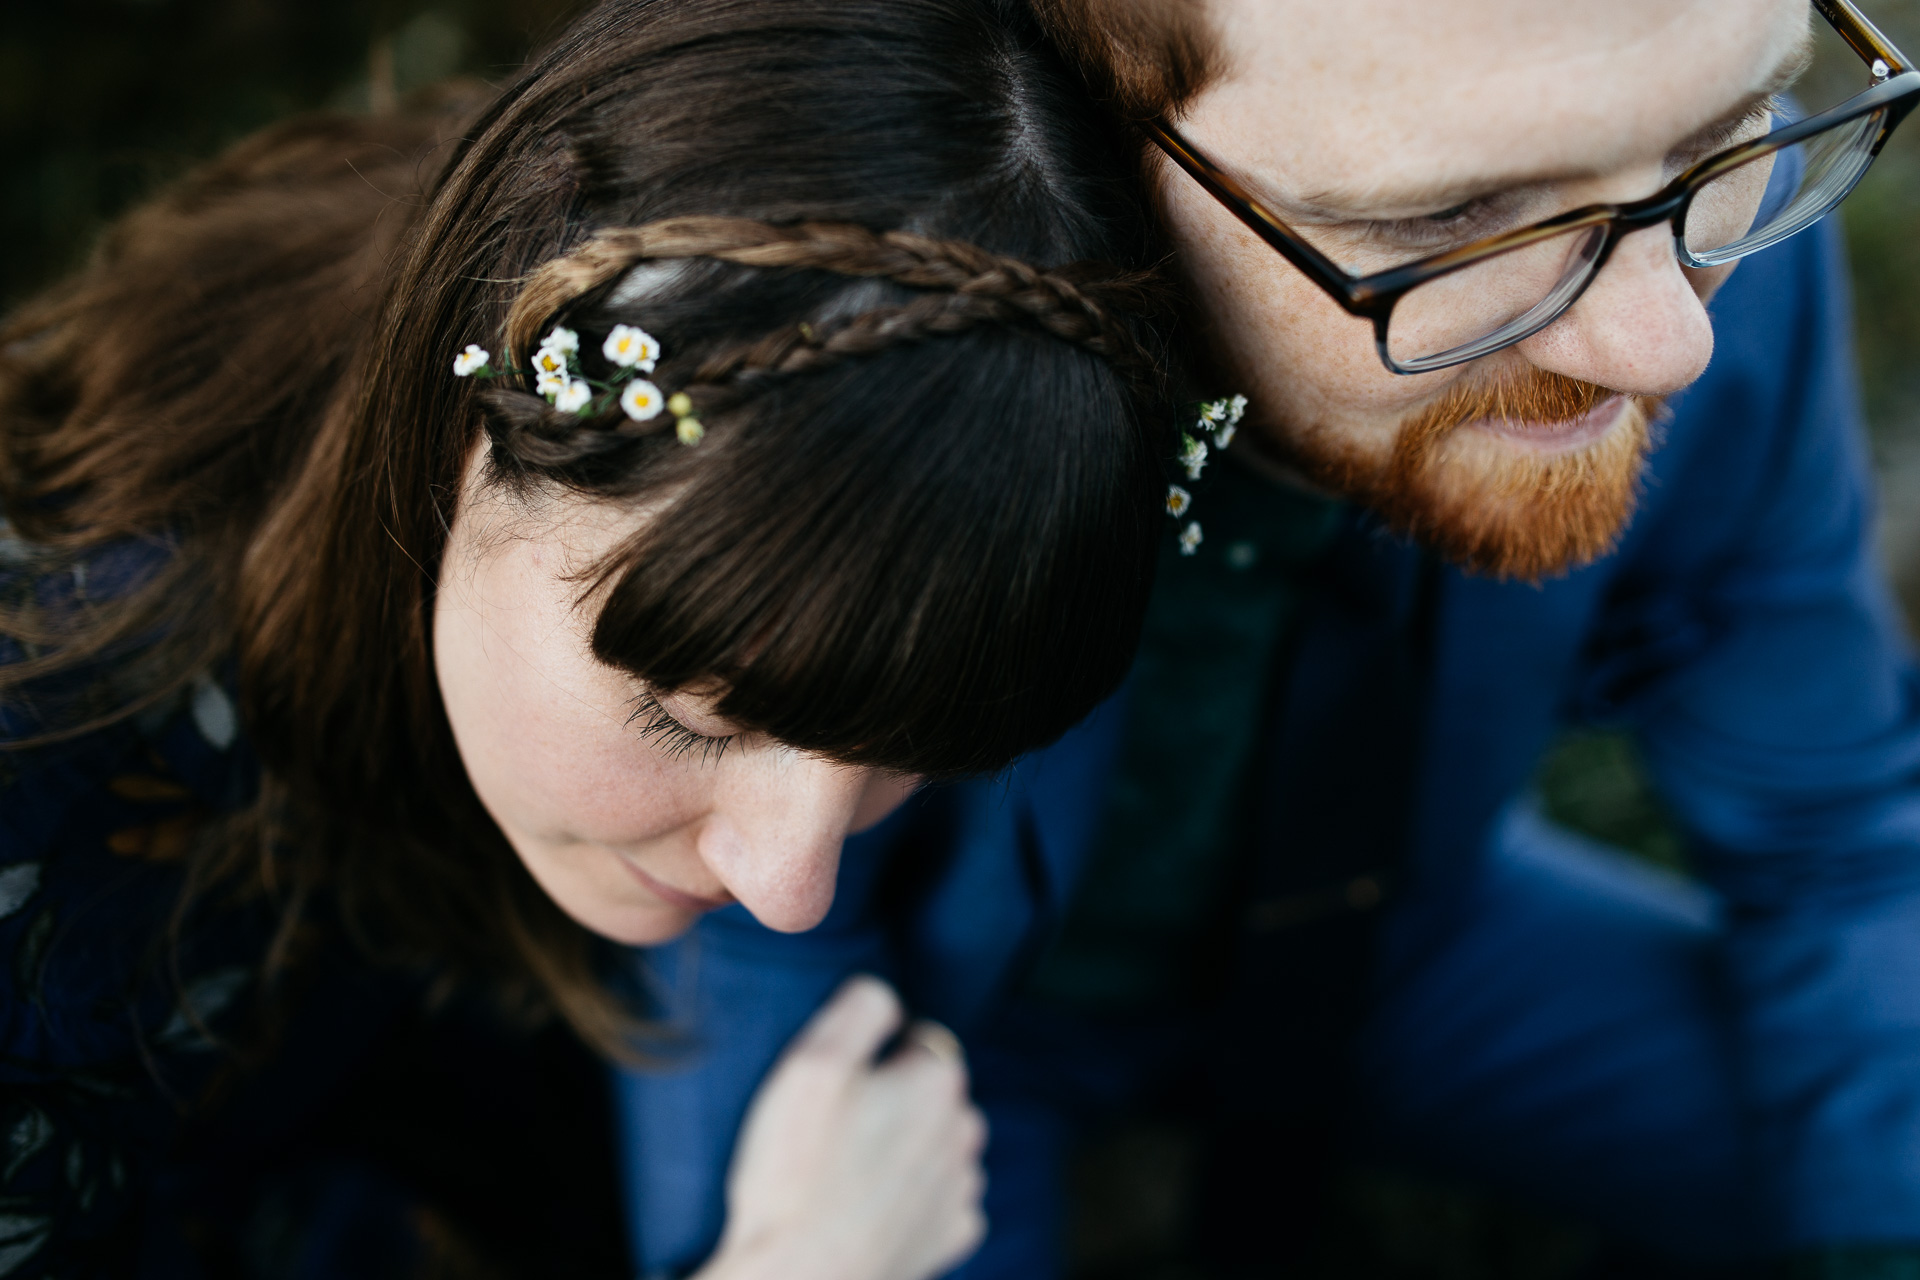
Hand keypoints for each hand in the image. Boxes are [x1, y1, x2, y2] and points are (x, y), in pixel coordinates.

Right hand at [698, 976, 987, 1279]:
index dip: (873, 1058)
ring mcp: (963, 1187)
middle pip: (931, 1093)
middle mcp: (965, 1130)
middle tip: (835, 1132)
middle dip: (895, 1102)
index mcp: (937, 1080)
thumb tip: (887, 996)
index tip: (838, 1090)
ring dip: (906, 1149)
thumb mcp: (812, 1064)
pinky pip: (940, 1197)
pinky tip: (871, 1208)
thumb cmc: (798, 1172)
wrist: (801, 1279)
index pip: (918, 1038)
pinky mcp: (953, 1235)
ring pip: (938, 1144)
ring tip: (848, 1173)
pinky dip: (914, 1198)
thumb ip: (860, 1009)